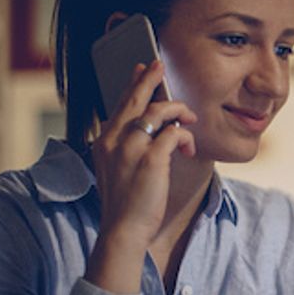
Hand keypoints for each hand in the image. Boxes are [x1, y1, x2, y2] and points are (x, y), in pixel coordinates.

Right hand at [86, 59, 195, 293]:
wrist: (123, 229)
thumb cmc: (125, 203)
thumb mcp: (119, 169)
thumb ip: (127, 147)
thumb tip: (152, 130)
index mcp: (104, 142)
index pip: (120, 104)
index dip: (133, 84)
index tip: (142, 69)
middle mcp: (114, 140)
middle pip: (135, 99)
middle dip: (150, 78)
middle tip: (159, 65)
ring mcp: (131, 149)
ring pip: (159, 112)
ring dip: (179, 112)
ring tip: (189, 120)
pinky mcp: (151, 160)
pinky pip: (174, 133)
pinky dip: (185, 136)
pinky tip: (189, 147)